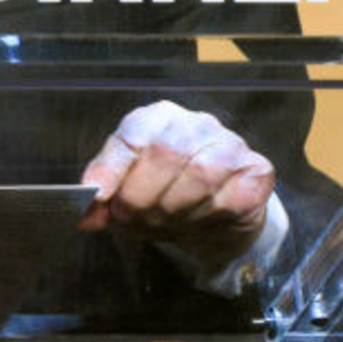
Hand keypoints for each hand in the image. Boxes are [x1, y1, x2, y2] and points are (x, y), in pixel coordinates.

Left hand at [79, 100, 274, 265]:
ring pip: (200, 175)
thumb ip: (106, 194)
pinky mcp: (256, 172)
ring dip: (174, 211)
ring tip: (161, 224)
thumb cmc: (166, 196)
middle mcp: (195, 124)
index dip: (113, 168)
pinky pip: (230, 198)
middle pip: (165, 153)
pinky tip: (196, 222)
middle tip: (130, 219)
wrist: (216, 218)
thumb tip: (85, 210)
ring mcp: (229, 145)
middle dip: (142, 197)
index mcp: (158, 118)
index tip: (97, 197)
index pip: (133, 134)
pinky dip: (206, 219)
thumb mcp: (128, 190)